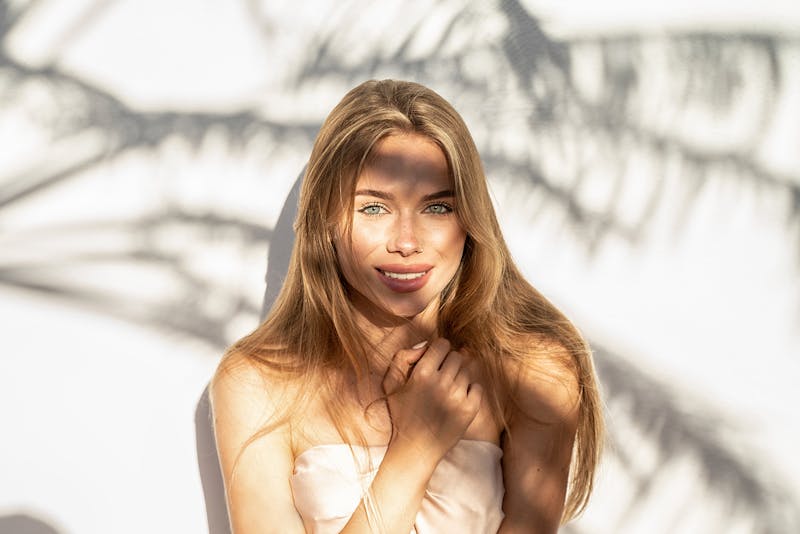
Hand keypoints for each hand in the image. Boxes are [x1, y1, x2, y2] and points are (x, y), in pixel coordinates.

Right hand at [382, 338, 482, 459]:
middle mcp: (441, 383)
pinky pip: (477, 387)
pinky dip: (470, 392)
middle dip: (450, 364)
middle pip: (457, 356)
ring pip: (467, 371)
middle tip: (441, 378)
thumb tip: (425, 345)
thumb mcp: (391, 383)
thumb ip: (402, 357)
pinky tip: (457, 401)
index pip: (443, 344)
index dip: (439, 351)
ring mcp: (457, 397)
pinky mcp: (470, 410)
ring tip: (446, 393)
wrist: (415, 448)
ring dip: (458, 379)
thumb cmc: (402, 414)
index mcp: (422, 373)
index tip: (436, 362)